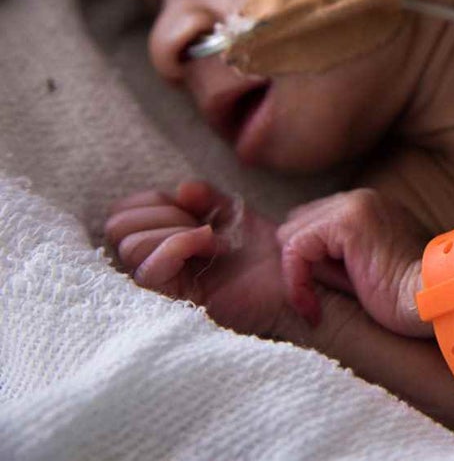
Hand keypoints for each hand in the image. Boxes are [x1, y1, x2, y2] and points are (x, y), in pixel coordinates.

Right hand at [105, 181, 287, 336]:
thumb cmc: (265, 251)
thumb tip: (182, 189)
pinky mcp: (174, 304)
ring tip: (212, 240)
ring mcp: (161, 287)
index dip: (155, 201)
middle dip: (163, 214)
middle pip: (118, 227)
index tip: (194, 208)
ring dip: (176, 231)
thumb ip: (204, 197)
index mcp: (159, 242)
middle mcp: (153, 265)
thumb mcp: (233, 212)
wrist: (294, 279)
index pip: (123, 213)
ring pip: (131, 247)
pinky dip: (180, 244)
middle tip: (202, 224)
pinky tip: (213, 246)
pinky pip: (150, 271)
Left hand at [277, 188, 431, 336]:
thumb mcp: (364, 273)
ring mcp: (355, 205)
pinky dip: (296, 281)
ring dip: (298, 273)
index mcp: (369, 207)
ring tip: (317, 305)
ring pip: (290, 234)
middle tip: (318, 302)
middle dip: (300, 264)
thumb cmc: (405, 301)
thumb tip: (297, 265)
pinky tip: (312, 308)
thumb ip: (336, 259)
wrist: (436, 302)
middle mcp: (361, 198)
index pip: (311, 223)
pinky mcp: (347, 223)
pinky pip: (295, 248)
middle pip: (296, 223)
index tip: (317, 300)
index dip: (307, 262)